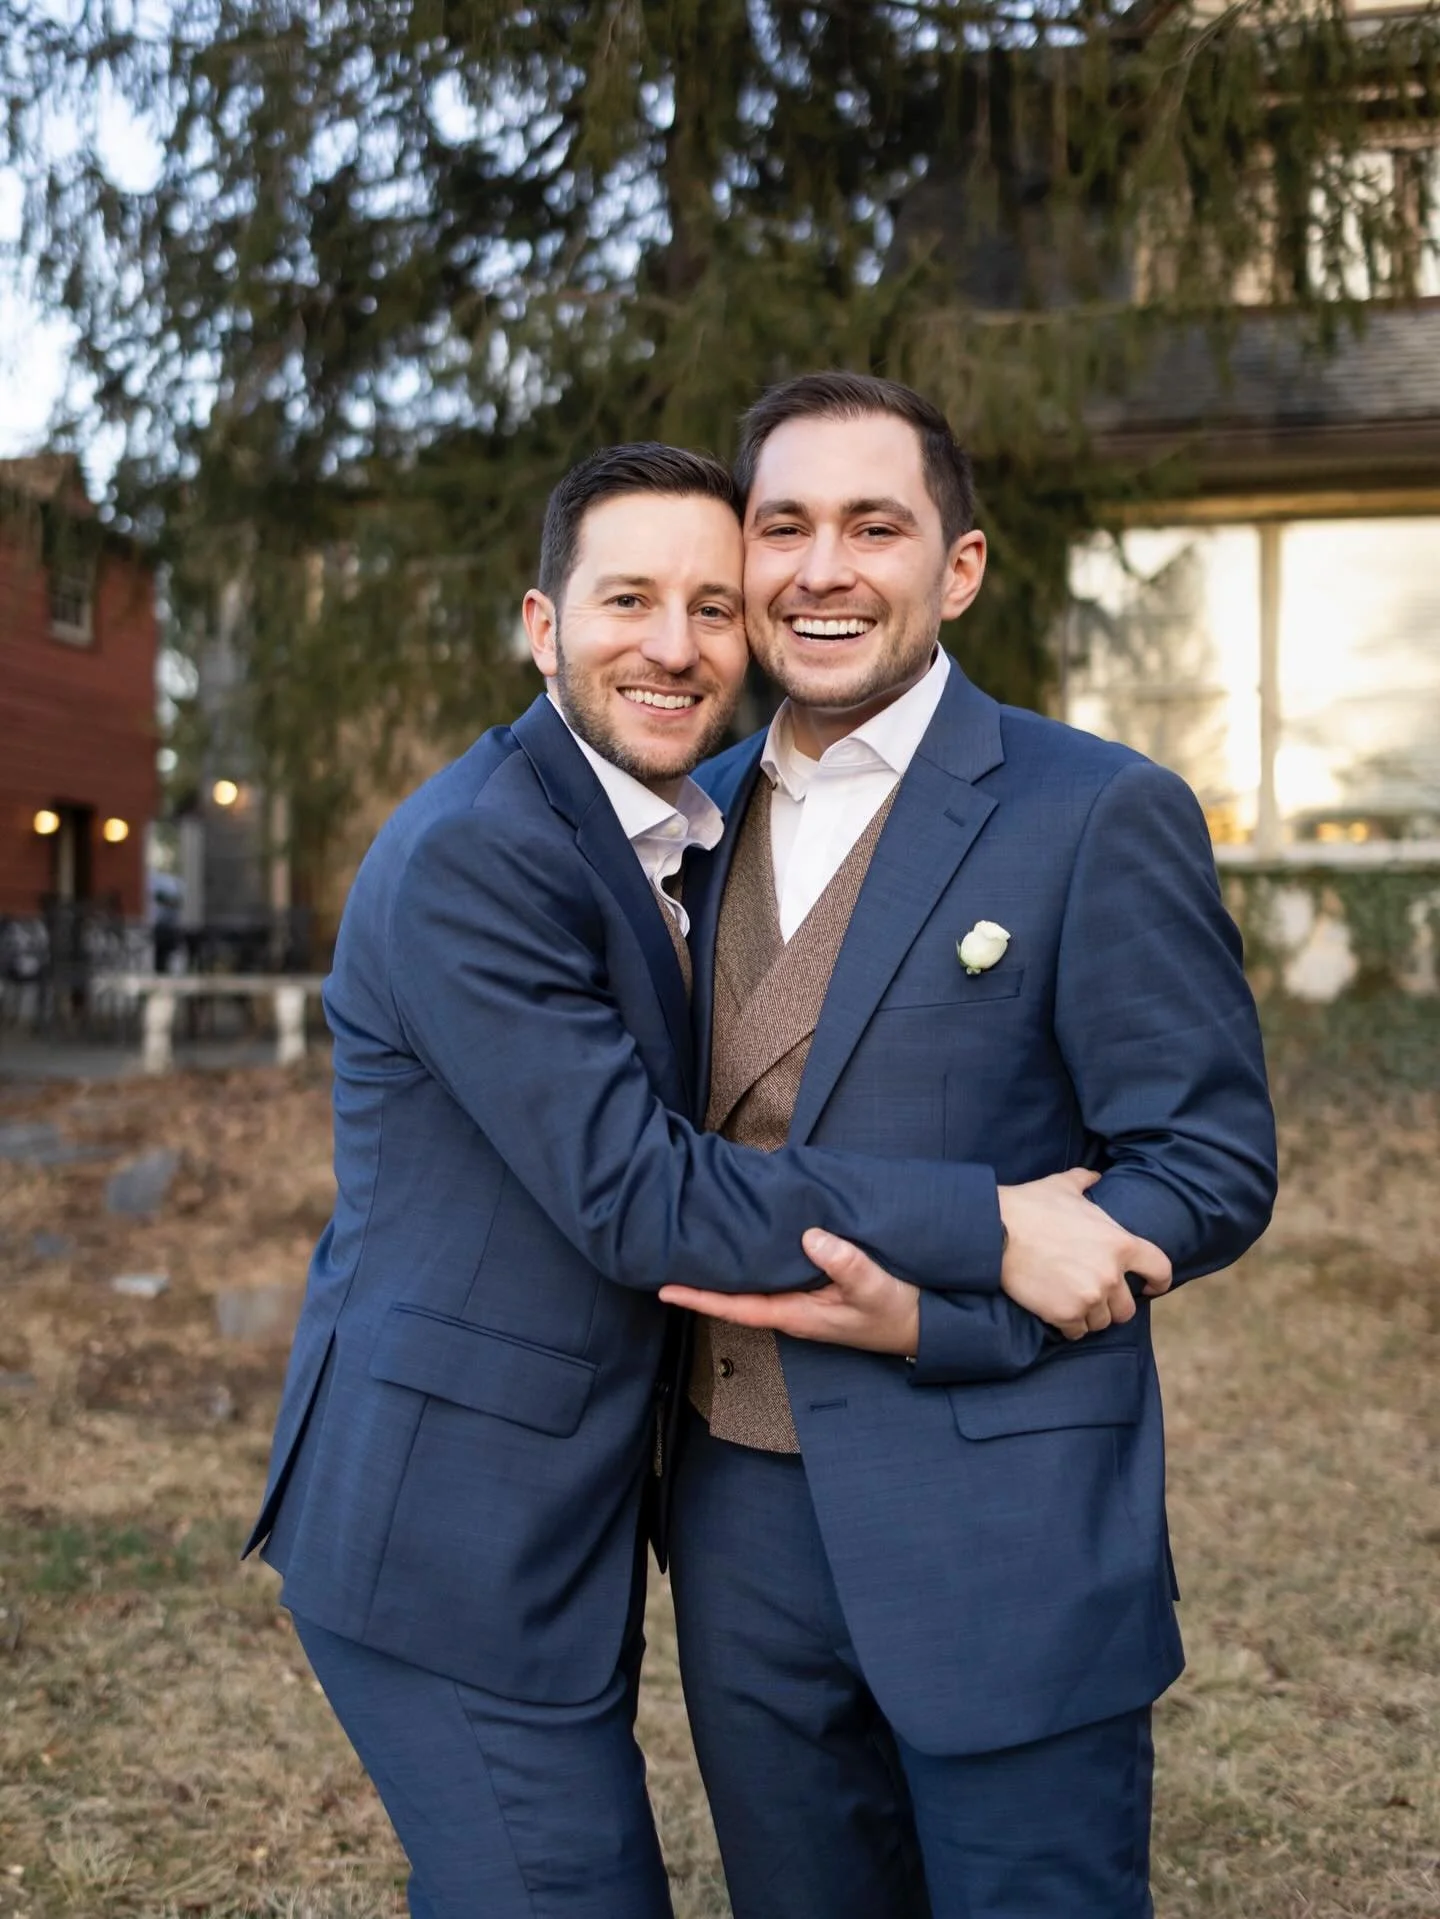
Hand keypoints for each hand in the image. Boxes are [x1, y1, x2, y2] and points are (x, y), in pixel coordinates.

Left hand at [658, 1229, 920, 1355]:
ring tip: (697, 1244)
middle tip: (669, 1255)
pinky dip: (755, 1258)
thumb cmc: (898, 1312)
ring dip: (727, 1268)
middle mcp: (792, 1310)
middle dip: (703, 1279)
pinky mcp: (815, 1290)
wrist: (926, 1325)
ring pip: (754, 1283)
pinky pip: (775, 1273)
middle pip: (736, 1295)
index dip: (700, 1298)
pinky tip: (748, 1239)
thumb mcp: (875, 1287)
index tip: (665, 1289)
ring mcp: (803, 1302)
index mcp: (797, 1315)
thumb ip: (845, 1263)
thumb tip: (810, 1237)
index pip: (737, 1308)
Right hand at [998, 1168, 1171, 1340]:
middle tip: (1092, 1295)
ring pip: (1101, 1322)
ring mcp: (1090, 1297)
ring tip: (1070, 1302)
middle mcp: (1111, 1275)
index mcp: (1120, 1243)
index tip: (1150, 1287)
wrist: (996, 1230)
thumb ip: (1085, 1181)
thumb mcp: (1062, 1187)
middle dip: (1112, 1304)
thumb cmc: (1030, 1206)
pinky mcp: (1066, 1314)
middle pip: (1126, 1308)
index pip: (1159, 1269)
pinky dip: (1068, 1326)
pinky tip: (1056, 1313)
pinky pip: (1077, 1332)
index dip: (1158, 1281)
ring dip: (1089, 1315)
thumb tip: (1095, 1176)